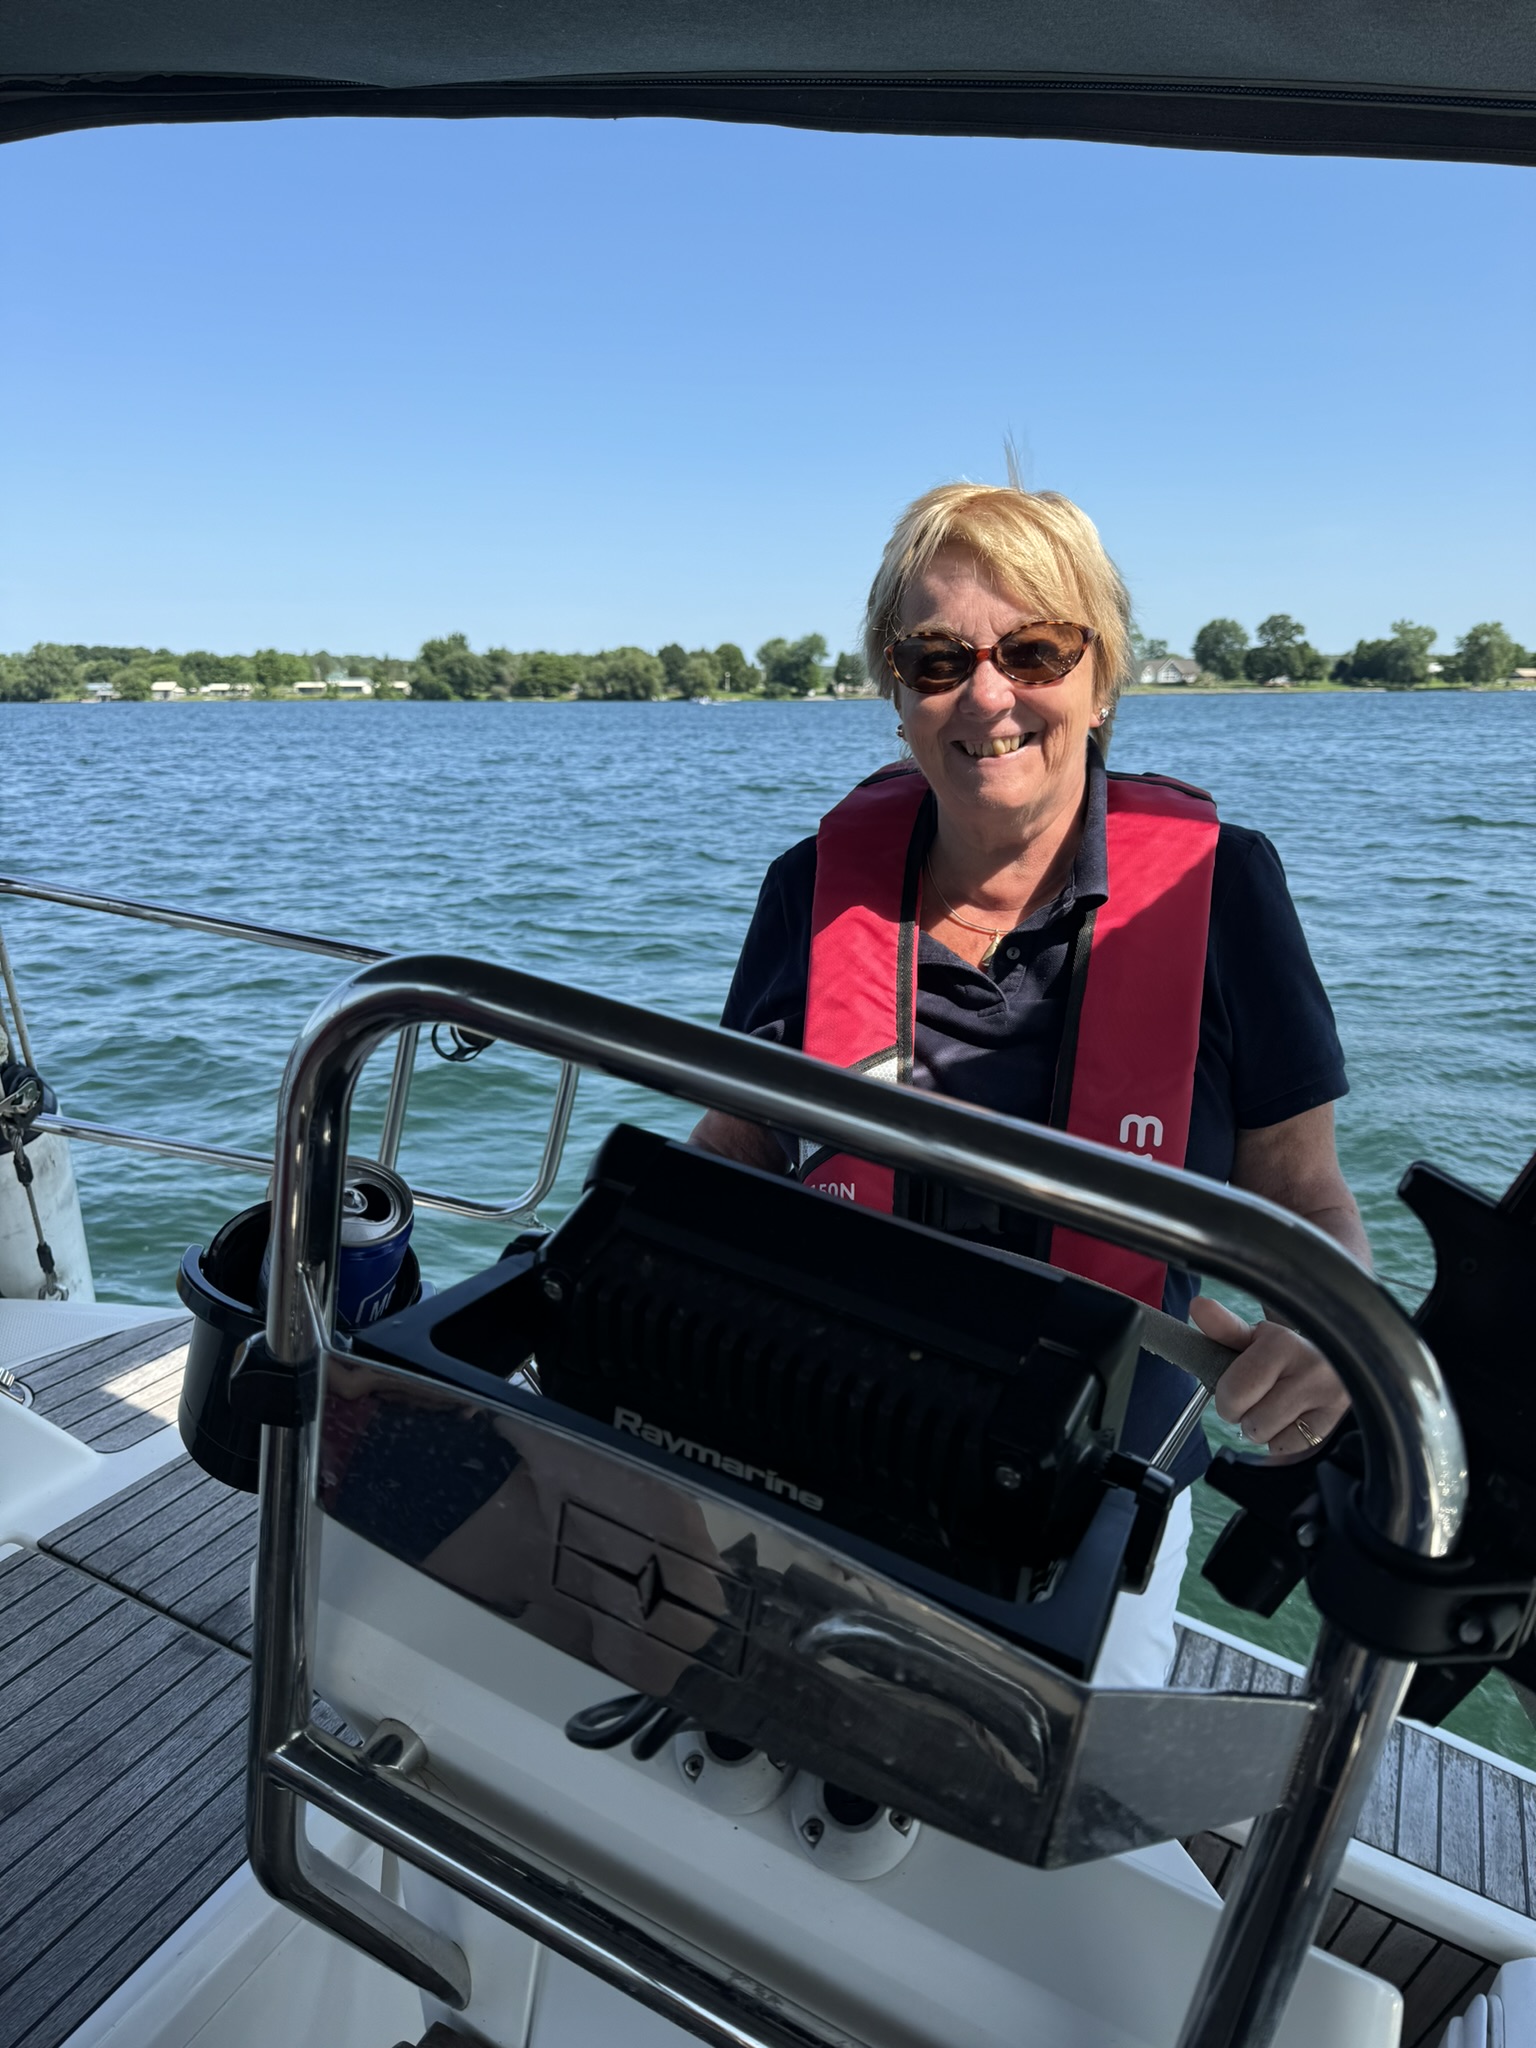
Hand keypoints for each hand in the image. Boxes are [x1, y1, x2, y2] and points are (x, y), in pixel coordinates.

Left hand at [1190, 1295, 1350, 1457]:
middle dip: (1243, 1415)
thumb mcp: (1256, 1337)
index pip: (1236, 1391)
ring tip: (1273, 1407)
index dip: (1226, 1399)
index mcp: (1281, 1344)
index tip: (1233, 1391)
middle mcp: (1308, 1370)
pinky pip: (1290, 1447)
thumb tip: (1198, 1306)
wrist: (1337, 1358)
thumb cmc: (1286, 1352)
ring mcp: (1326, 1396)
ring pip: (1269, 1436)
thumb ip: (1224, 1329)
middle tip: (1254, 1399)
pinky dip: (1282, 1440)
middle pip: (1252, 1421)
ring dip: (1262, 1429)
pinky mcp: (1335, 1419)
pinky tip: (1291, 1418)